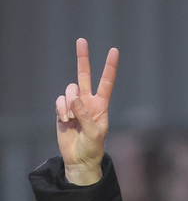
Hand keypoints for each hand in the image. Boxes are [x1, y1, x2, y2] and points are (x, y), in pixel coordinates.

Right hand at [55, 37, 118, 184]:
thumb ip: (85, 115)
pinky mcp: (62, 110)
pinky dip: (61, 110)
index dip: (109, 67)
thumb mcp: (94, 133)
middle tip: (81, 40)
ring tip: (72, 119)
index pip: (106, 83)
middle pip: (84, 75)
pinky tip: (65, 121)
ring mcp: (74, 105)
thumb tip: (74, 97)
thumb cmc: (92, 148)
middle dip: (83, 58)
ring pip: (69, 90)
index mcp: (101, 106)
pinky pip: (60, 101)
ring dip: (69, 104)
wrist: (79, 160)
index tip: (114, 51)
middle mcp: (88, 102)